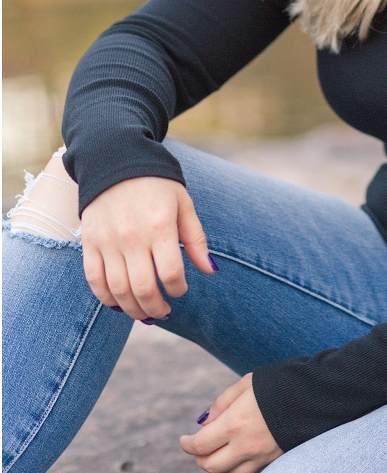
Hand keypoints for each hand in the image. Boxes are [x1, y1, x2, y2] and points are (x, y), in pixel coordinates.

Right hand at [81, 177, 215, 320]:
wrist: (116, 159)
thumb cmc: (156, 183)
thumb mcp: (183, 203)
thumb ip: (196, 239)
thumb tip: (210, 270)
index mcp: (160, 226)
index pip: (171, 274)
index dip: (179, 289)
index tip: (181, 289)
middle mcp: (132, 236)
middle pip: (144, 289)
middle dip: (157, 308)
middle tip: (164, 311)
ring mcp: (108, 241)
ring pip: (119, 290)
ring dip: (133, 310)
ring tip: (145, 313)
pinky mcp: (89, 242)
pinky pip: (95, 280)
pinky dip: (107, 298)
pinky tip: (120, 303)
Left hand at [180, 374, 282, 472]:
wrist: (315, 394)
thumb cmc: (278, 383)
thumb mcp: (246, 384)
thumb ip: (221, 403)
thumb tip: (204, 423)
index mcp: (235, 423)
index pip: (200, 445)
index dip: (187, 444)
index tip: (184, 440)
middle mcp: (246, 445)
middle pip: (211, 466)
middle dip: (199, 458)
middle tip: (198, 446)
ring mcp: (261, 456)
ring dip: (219, 464)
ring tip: (219, 449)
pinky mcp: (274, 460)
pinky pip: (249, 472)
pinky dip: (238, 465)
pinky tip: (240, 451)